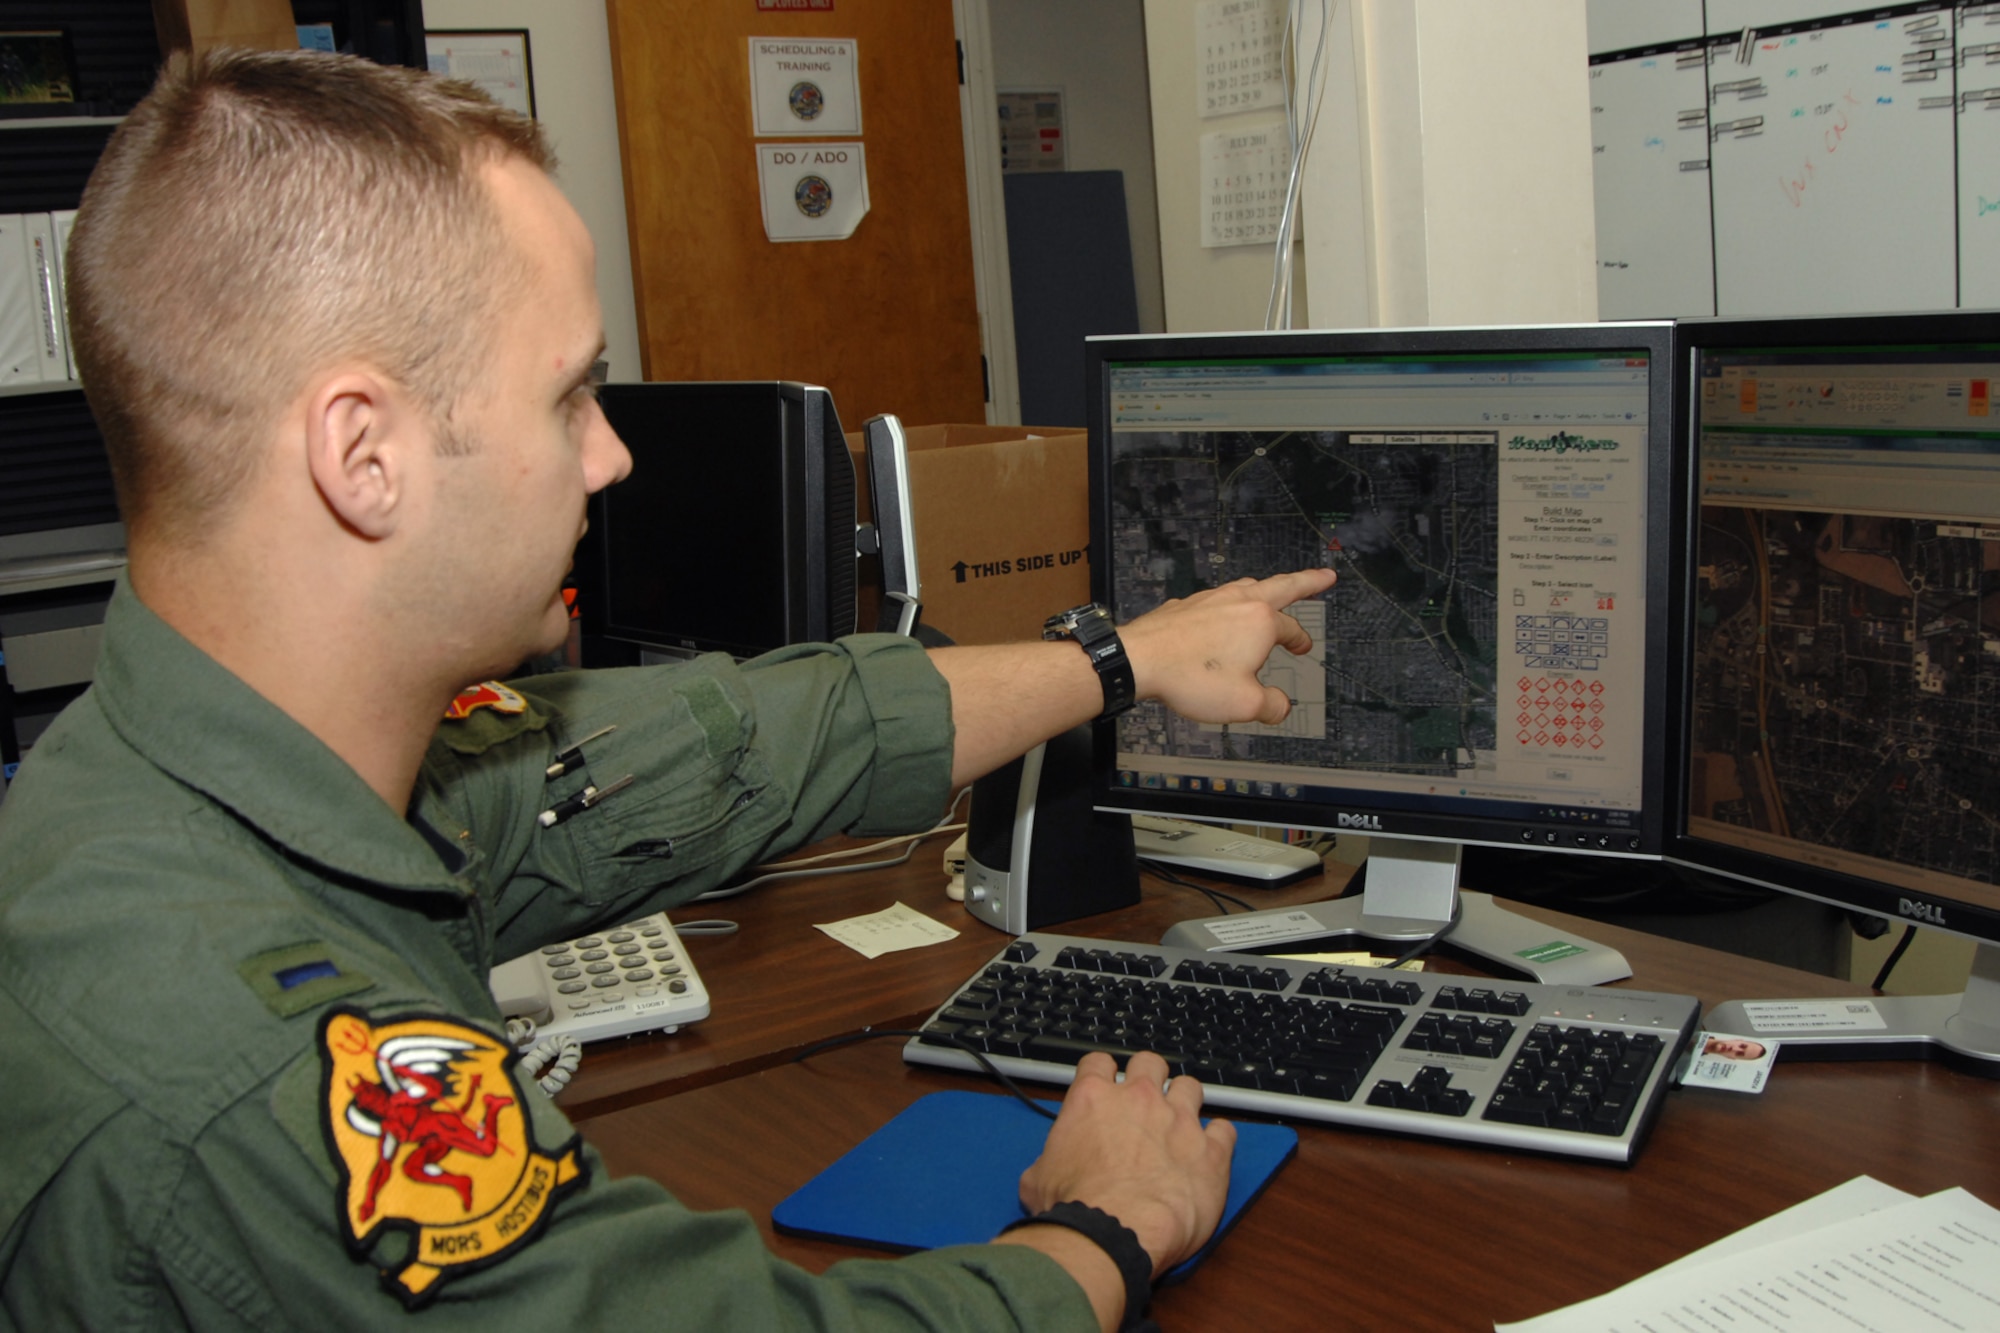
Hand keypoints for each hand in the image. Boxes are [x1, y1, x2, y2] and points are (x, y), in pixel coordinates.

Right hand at [1018, 1051, 1234, 1277]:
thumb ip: (1048, 1162)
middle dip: (1149, 1077)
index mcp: (1093, 1100)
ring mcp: (1179, 1121)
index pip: (1098, 1062)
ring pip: (1191, 1086)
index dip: (1102, 1073)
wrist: (1116, 1232)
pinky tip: (1211, 1151)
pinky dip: (1219, 1138)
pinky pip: (1225, 1129)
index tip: (1105, 1087)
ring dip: (1186, 1101)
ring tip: (1181, 1123)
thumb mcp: (1038, 1181)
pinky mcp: (1210, 1151)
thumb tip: (1046, 1173)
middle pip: (1150, 1063)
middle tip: (1146, 1101)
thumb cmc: (1075, 1208)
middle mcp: (1139, 1100)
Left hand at [1120, 567, 1335, 726]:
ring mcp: (1210, 599)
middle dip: (1307, 581)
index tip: (1303, 648)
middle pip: (1281, 585)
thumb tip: (1281, 706)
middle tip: (1323, 576)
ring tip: (1272, 591)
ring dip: (1266, 588)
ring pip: (1247, 586)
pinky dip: (1230, 603)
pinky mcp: (1186, 605)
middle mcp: (1238, 602)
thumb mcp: (1244, 704)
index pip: (1292, 629)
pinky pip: (1217, 599)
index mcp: (1260, 622)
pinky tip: (1223, 613)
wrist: (1139, 660)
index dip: (1301, 641)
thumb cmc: (1190, 677)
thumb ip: (1272, 706)